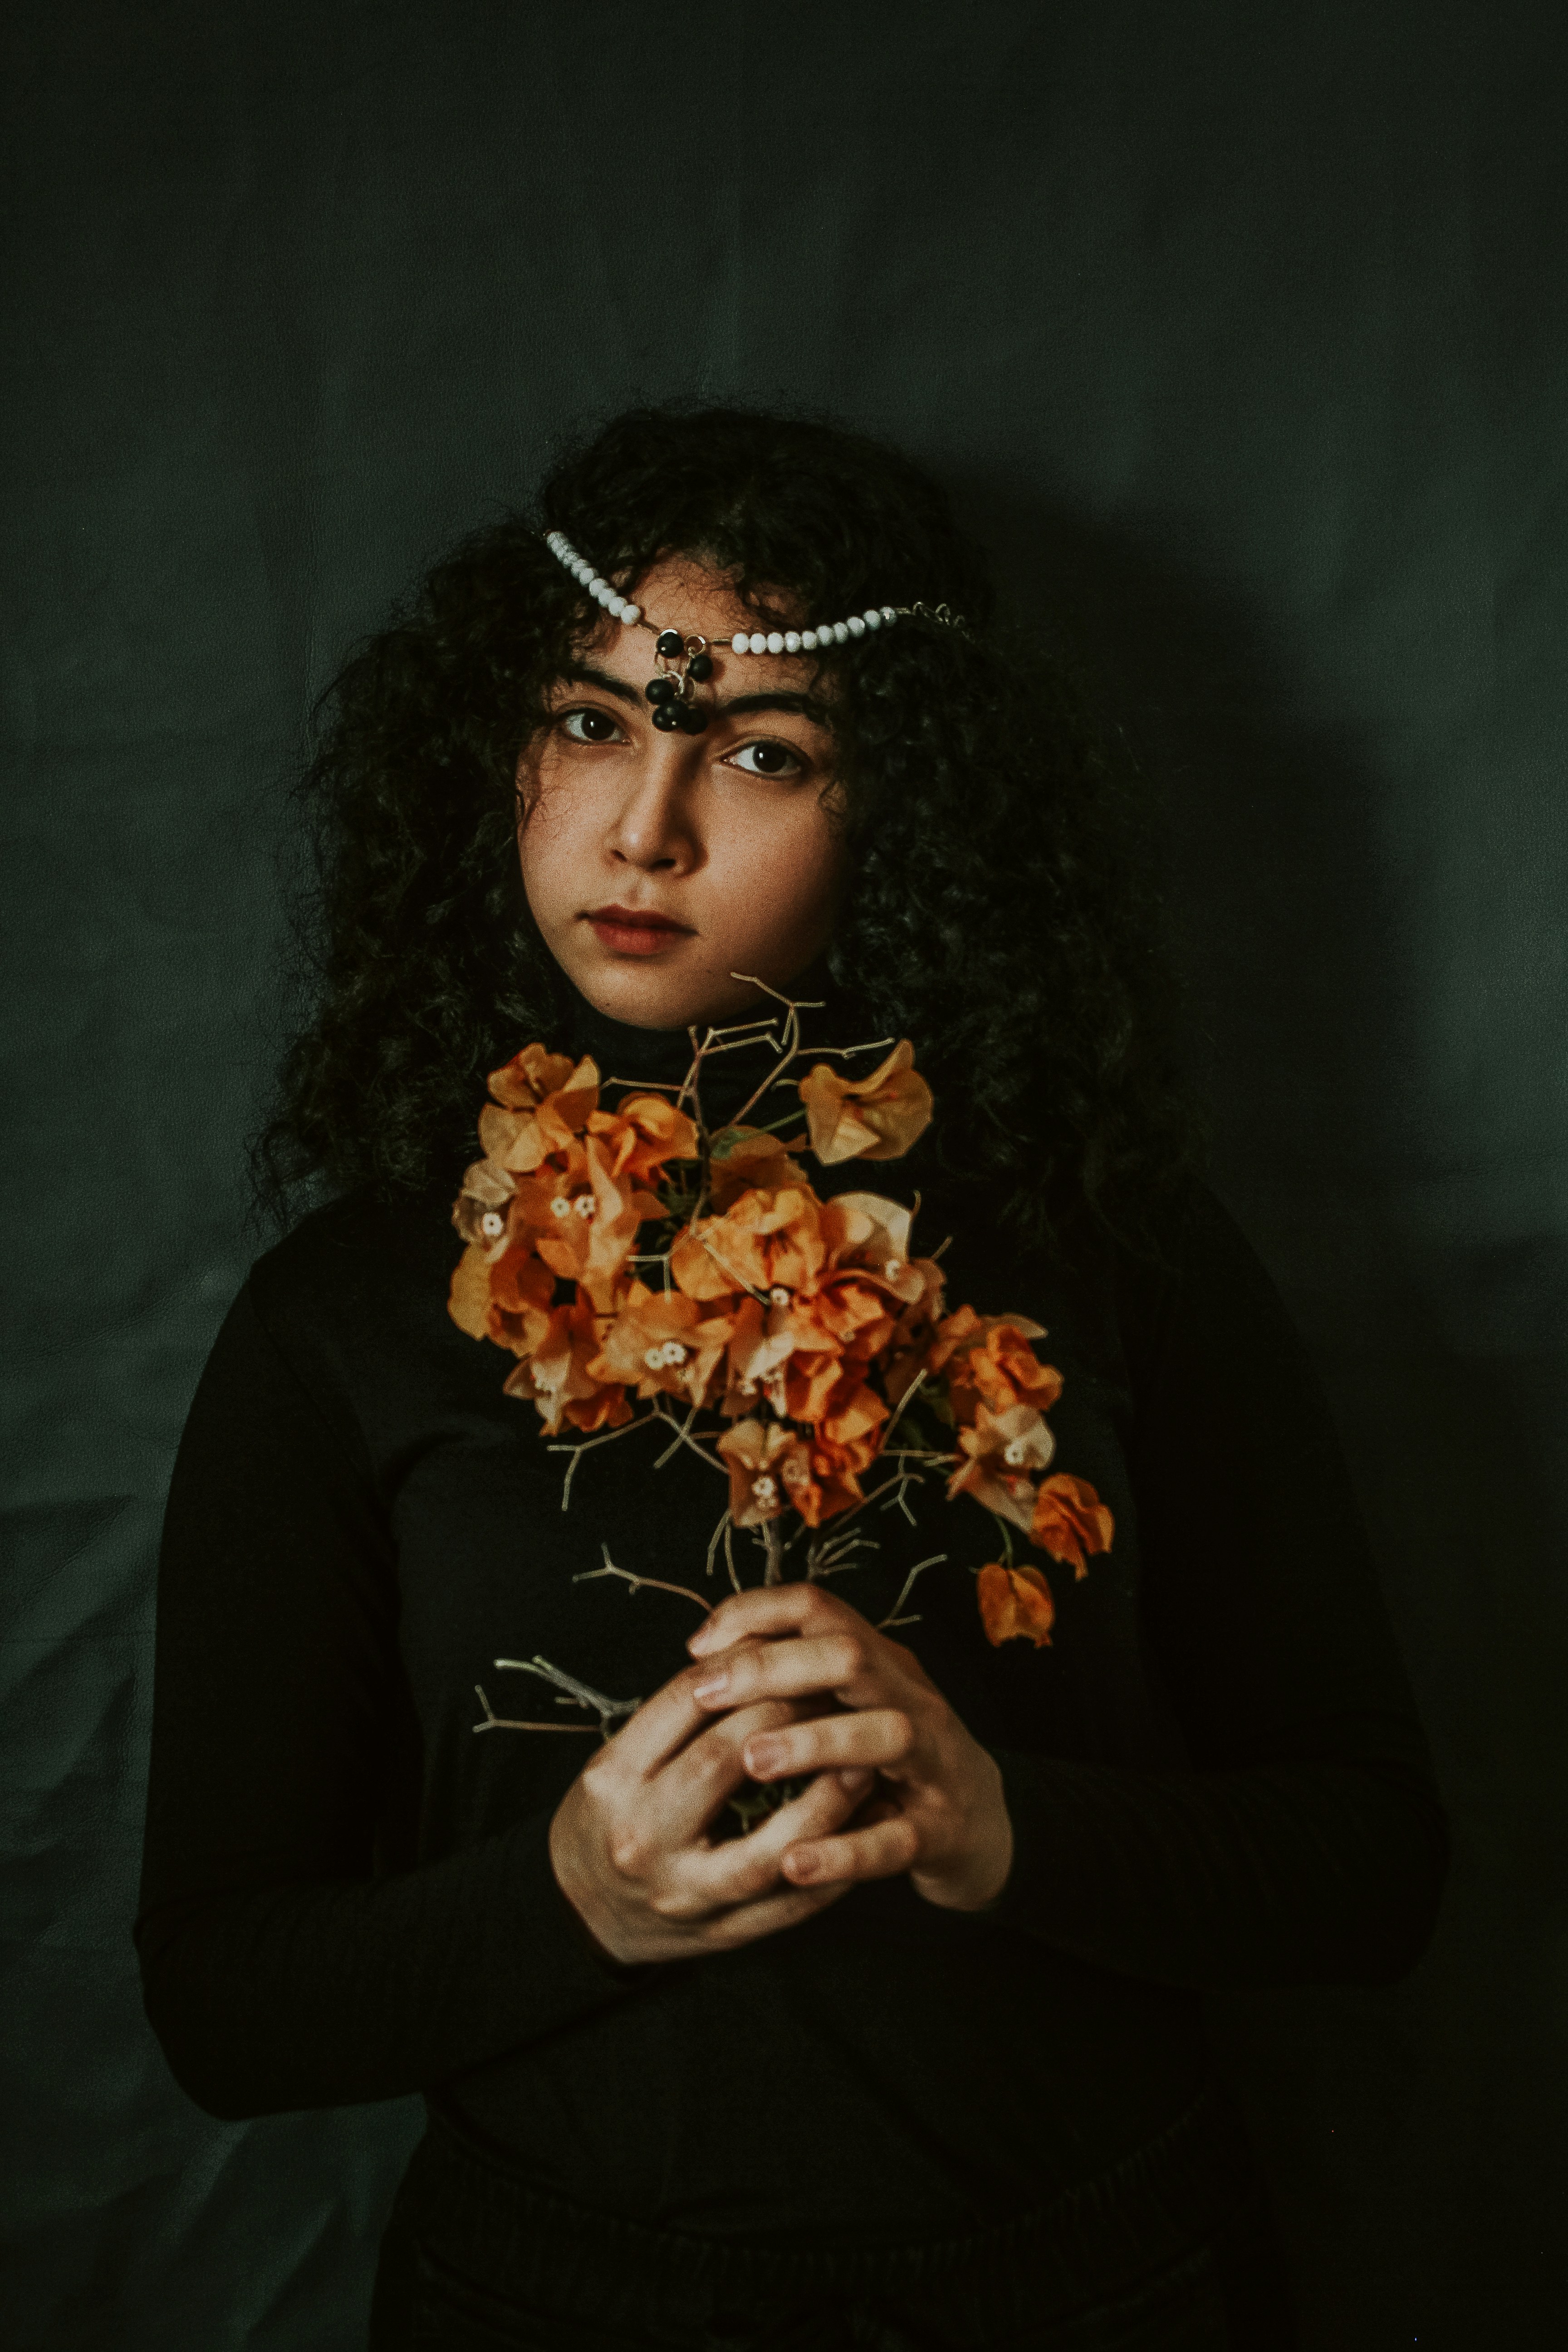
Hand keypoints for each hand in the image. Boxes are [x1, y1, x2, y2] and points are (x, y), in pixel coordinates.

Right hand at [548, 1658, 876, 1967]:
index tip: (790, 1646)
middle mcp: (641, 1835)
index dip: (746, 1667)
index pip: (684, 1703)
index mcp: (613, 1778)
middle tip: (835, 1689)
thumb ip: (679, 1715)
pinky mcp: (720, 1934)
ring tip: (863, 1763)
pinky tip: (867, 1833)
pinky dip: (835, 1870)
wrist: (581, 1911)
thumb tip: (759, 1650)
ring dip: (824, 1803)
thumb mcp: (620, 1757)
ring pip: (764, 1850)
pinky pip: (789, 1907)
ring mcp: (682, 1893)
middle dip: (787, 1717)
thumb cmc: (613, 1815)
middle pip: (722, 1760)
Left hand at [685, 1584, 1013, 1911]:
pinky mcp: (940, 1833)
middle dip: (773, 1667)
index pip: (819, 1608)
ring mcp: (933, 1765)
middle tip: (705, 1694)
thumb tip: (704, 1659)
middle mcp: (911, 1700)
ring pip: (886, 1734)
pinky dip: (845, 1851)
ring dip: (815, 1742)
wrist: (985, 1831)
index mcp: (881, 1664)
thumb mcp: (851, 1707)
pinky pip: (896, 1840)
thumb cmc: (891, 1764)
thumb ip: (796, 1680)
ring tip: (753, 1760)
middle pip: (851, 1656)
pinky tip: (794, 1862)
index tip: (697, 1647)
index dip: (756, 1612)